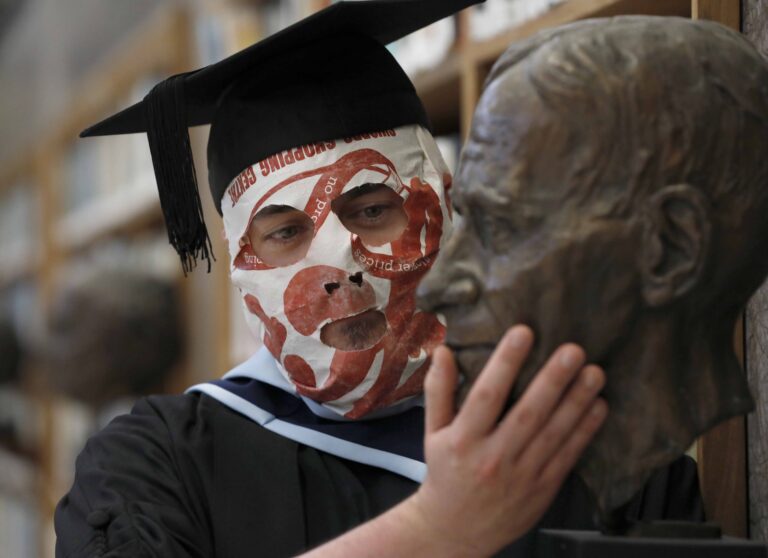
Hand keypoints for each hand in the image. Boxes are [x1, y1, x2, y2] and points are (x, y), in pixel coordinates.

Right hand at [407, 325, 606, 556]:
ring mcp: (520, 476)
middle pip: (527, 414)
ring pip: (553, 434)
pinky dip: (584, 432)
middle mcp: (493, 458)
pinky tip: (598, 407)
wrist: (455, 531)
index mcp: (462, 440)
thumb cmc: (444, 474)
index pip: (486, 396)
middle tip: (574, 351)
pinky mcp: (542, 489)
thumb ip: (438, 391)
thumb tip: (443, 351)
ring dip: (577, 402)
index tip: (523, 333)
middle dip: (553, 381)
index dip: (505, 364)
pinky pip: (567, 456)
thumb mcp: (431, 432)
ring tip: (594, 373)